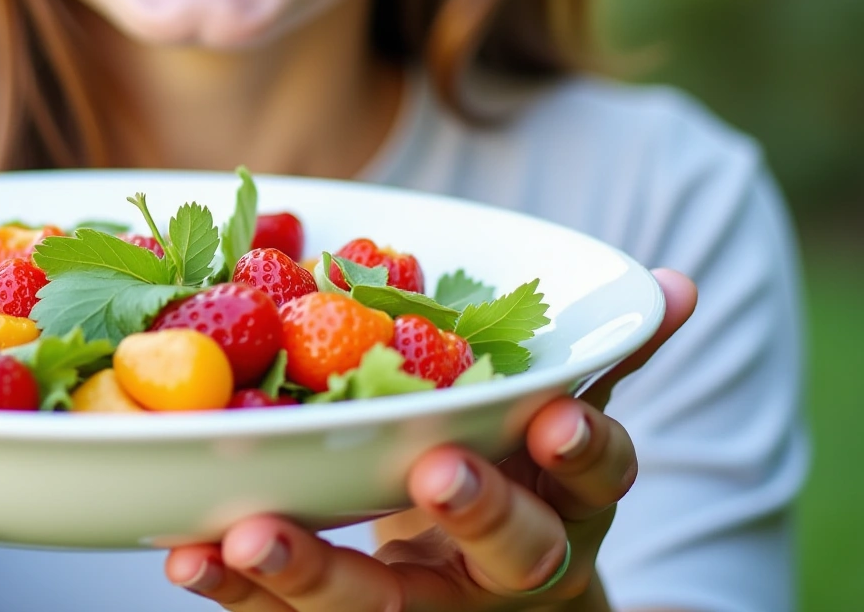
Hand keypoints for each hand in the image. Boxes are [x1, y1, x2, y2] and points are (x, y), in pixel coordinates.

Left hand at [163, 268, 698, 610]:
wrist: (493, 610)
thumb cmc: (520, 483)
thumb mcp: (564, 425)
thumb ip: (602, 358)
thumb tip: (678, 284)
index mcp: (569, 501)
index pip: (597, 475)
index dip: (583, 449)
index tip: (556, 415)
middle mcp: (512, 569)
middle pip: (508, 553)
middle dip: (474, 512)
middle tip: (431, 472)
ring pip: (382, 607)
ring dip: (313, 573)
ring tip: (249, 534)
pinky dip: (236, 595)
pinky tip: (185, 555)